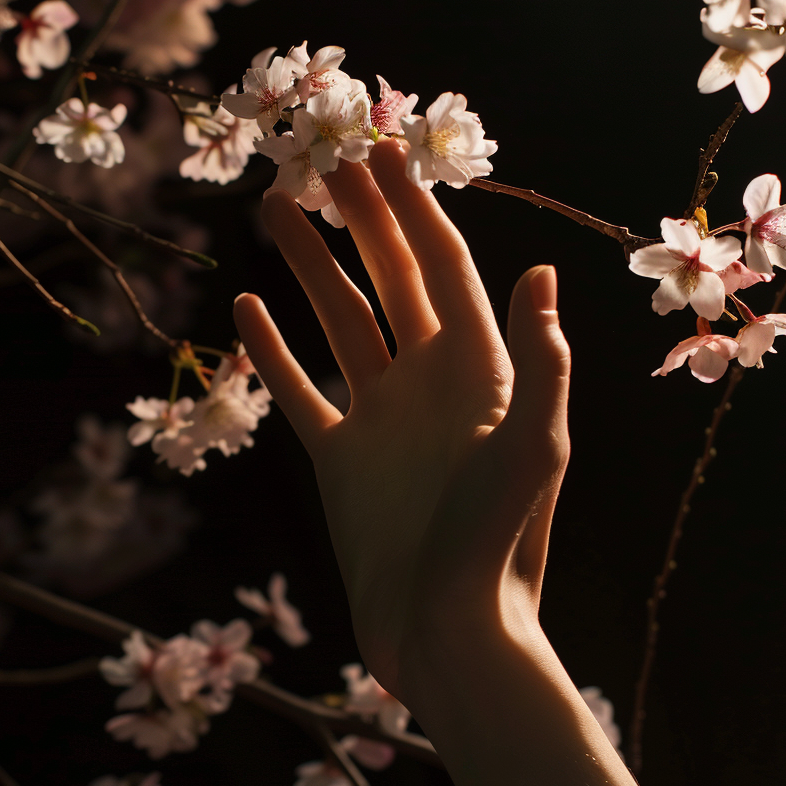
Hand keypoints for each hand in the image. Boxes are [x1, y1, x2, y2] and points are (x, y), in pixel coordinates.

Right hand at [233, 138, 570, 704]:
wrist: (450, 634)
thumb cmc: (500, 545)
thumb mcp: (533, 447)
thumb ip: (539, 360)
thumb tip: (540, 272)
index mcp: (479, 371)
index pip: (443, 269)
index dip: (414, 210)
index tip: (381, 152)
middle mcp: (429, 382)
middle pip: (389, 280)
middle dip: (359, 219)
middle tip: (322, 161)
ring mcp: (381, 418)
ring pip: (340, 322)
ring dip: (307, 268)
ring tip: (273, 210)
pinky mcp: (340, 459)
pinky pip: (301, 391)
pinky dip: (274, 351)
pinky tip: (246, 308)